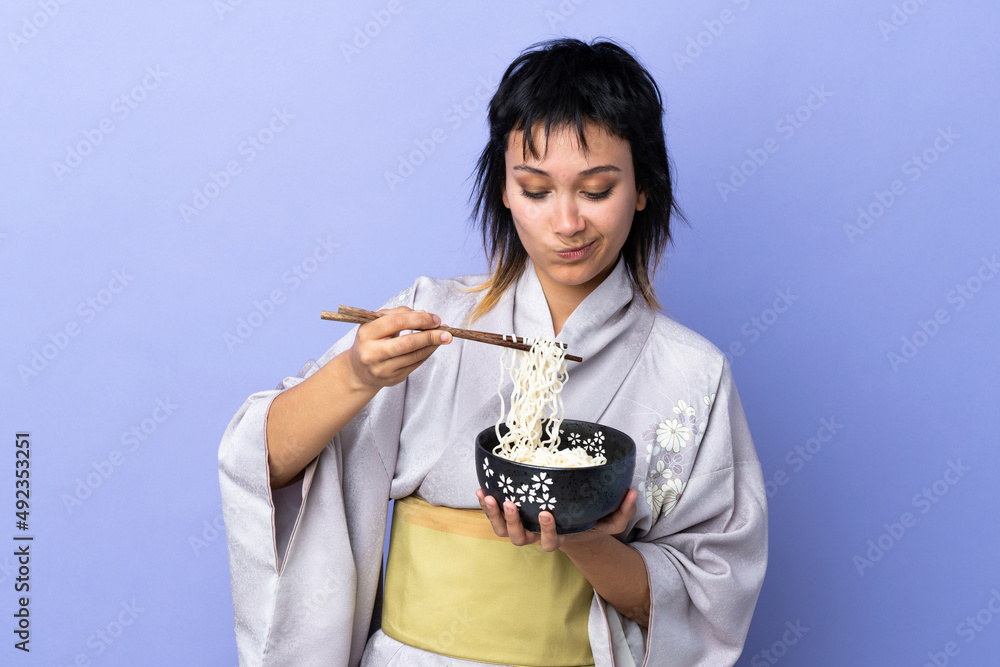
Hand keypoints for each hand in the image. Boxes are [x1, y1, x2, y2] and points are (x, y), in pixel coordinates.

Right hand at [346, 307, 450, 388]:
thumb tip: (424, 314)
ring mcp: (382, 369)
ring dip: (433, 346)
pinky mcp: (392, 379)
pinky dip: (427, 354)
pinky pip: (416, 364)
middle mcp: (372, 353)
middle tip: (446, 332)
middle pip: (407, 343)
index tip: (435, 318)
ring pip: (414, 356)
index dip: (419, 319)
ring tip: (444, 337)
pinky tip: (433, 346)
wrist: (359, 370)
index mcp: (367, 333)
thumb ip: (399, 313)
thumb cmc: (371, 340)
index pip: (397, 322)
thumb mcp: (377, 322)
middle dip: (430, 336)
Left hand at [475, 487, 638, 552]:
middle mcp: (537, 536)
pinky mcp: (512, 517)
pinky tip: (481, 490)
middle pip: (519, 539)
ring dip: (493, 515)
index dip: (547, 532)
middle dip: (512, 523)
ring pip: (502, 531)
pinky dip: (486, 505)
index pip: (551, 543)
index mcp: (560, 538)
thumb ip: (623, 511)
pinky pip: (494, 516)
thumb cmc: (591, 522)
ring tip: (490, 497)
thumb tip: (634, 492)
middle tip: (511, 503)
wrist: (572, 526)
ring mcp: (522, 528)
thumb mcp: (611, 521)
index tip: (547, 512)